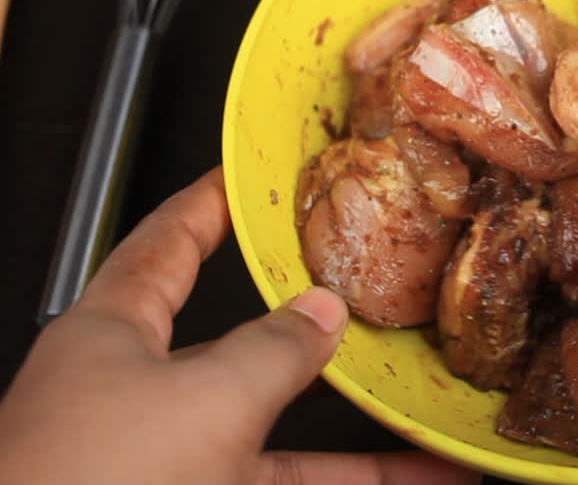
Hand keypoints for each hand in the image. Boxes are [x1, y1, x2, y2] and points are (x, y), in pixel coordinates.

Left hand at [0, 168, 477, 484]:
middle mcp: (135, 397)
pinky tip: (420, 480)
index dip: (208, 205)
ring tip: (427, 420)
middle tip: (366, 300)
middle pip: (239, 347)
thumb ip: (273, 350)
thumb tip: (321, 312)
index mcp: (111, 337)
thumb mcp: (206, 398)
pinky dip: (357, 481)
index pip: (165, 245)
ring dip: (359, 436)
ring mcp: (167, 461)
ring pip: (279, 435)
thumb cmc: (96, 481)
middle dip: (311, 332)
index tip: (244, 178)